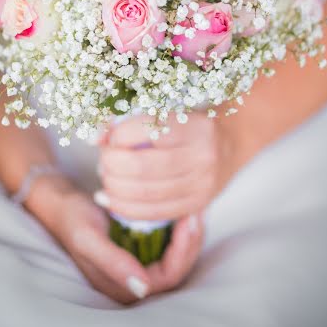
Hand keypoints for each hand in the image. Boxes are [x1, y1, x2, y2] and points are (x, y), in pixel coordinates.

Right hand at [26, 175, 203, 303]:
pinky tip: (183, 208)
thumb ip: (113, 263)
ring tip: (193, 209)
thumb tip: (143, 288)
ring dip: (188, 234)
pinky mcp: (141, 246)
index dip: (182, 251)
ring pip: (177, 256)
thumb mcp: (88, 238)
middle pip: (177, 268)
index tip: (187, 220)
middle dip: (190, 241)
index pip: (166, 277)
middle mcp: (133, 279)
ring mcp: (139, 262)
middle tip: (196, 212)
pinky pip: (169, 242)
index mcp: (121, 285)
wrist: (60, 202)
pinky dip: (179, 227)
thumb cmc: (72, 219)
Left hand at [95, 111, 232, 220]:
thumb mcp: (167, 113)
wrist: (230, 144)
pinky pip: (154, 213)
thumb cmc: (189, 125)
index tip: (110, 137)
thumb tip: (96, 135)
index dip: (119, 135)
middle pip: (142, 166)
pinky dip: (126, 208)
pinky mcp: (196, 205)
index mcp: (195, 127)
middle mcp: (202, 157)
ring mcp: (202, 185)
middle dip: (112, 164)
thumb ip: (131, 121)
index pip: (149, 131)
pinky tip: (111, 200)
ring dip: (115, 187)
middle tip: (104, 160)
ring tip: (106, 178)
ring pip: (145, 193)